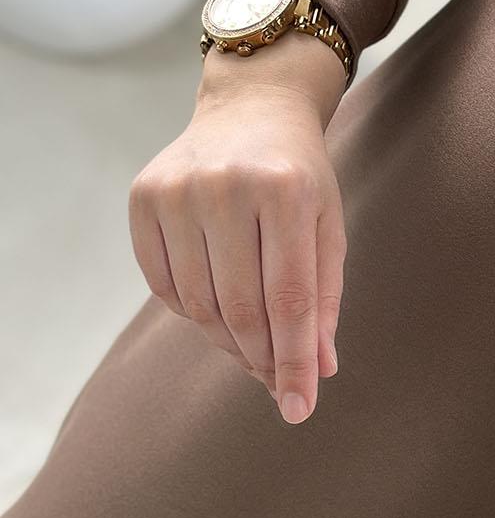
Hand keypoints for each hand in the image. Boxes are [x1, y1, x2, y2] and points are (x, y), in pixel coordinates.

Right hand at [128, 31, 348, 422]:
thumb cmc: (300, 177)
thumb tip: (320, 371)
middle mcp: (226, 186)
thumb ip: (324, 298)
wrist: (252, 109)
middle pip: (241, 307)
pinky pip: (163, 284)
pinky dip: (190, 312)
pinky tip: (216, 310)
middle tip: (276, 384)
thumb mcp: (327, 226)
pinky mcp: (143, 197)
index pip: (290, 300)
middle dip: (262, 358)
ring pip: (198, 304)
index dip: (294, 361)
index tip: (300, 407)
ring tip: (252, 347)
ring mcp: (178, 190)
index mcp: (285, 191)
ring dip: (228, 340)